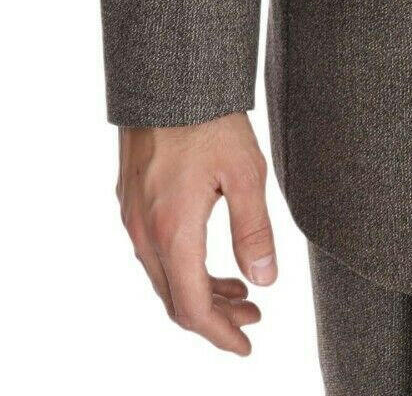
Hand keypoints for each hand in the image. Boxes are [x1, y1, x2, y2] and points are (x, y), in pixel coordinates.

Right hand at [117, 111, 276, 354]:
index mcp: (173, 232)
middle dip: (215, 318)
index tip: (246, 344)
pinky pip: (156, 252)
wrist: (167, 79)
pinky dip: (185, 267)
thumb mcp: (245, 173)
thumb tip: (265, 282)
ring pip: (164, 277)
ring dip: (200, 292)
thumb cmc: (209, 120)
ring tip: (240, 292)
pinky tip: (211, 258)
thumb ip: (254, 231)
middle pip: (175, 299)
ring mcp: (134, 217)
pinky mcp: (133, 201)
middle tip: (253, 317)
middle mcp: (145, 232)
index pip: (192, 308)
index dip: (219, 334)